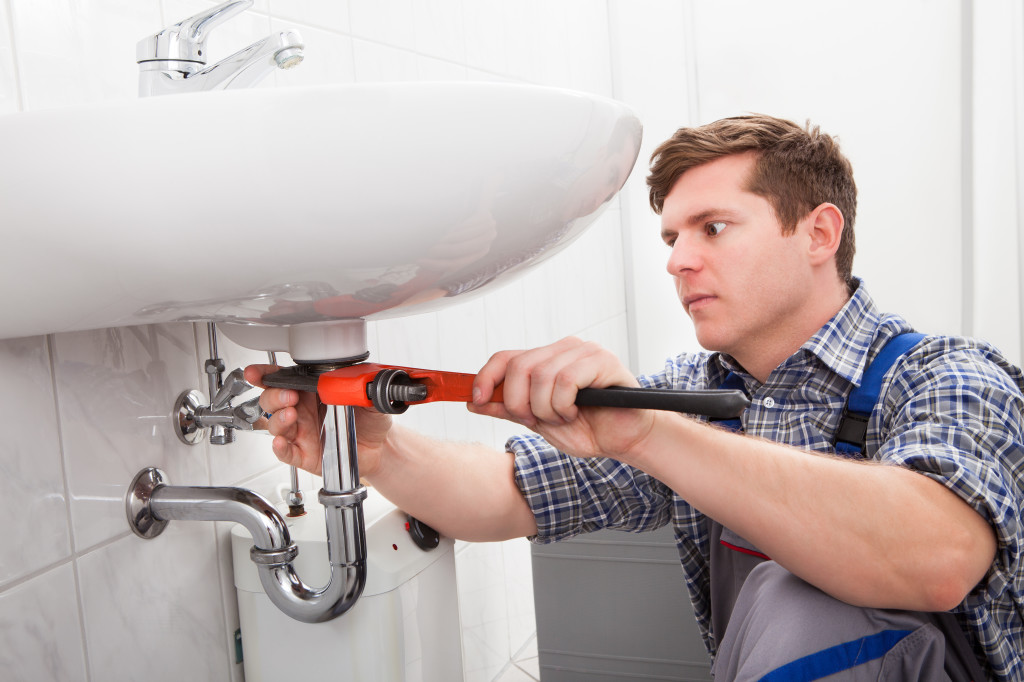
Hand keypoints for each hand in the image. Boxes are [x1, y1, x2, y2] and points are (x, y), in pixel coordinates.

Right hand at [244, 364, 393, 476]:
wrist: (379, 447)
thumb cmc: (369, 420)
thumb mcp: (369, 398)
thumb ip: (362, 388)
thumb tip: (358, 381)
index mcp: (311, 392)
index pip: (283, 380)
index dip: (266, 375)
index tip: (256, 373)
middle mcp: (302, 411)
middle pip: (272, 401)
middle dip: (274, 396)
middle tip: (289, 396)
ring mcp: (301, 433)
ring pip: (275, 425)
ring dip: (278, 419)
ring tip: (291, 415)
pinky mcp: (305, 455)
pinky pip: (286, 452)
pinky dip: (280, 447)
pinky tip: (281, 442)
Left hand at [468, 337, 654, 460]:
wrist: (625, 439)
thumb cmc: (590, 428)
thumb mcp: (539, 423)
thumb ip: (510, 409)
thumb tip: (475, 402)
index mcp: (546, 359)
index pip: (505, 357)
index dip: (485, 377)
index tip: (476, 399)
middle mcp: (563, 349)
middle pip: (519, 366)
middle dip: (520, 403)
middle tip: (538, 421)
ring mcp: (584, 351)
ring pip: (541, 375)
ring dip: (546, 409)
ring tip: (564, 418)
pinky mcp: (603, 360)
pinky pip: (565, 380)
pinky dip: (564, 404)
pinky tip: (576, 412)